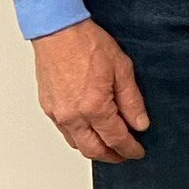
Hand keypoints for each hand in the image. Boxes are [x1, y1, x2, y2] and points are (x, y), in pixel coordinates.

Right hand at [33, 19, 148, 162]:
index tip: (138, 152)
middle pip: (93, 150)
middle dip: (112, 156)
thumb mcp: (122, 68)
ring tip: (110, 146)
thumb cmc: (87, 44)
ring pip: (77, 144)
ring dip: (94, 150)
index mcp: (94, 107)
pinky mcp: (49, 108)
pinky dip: (79, 138)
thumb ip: (132, 100)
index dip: (129, 149)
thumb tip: (140, 123)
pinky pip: (65, 132)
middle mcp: (72, 116)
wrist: (58, 32)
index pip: (115, 139)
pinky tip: (90, 132)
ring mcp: (58, 114)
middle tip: (125, 155)